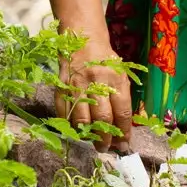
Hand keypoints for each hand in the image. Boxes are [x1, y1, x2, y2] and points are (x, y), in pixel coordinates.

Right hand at [56, 34, 132, 149]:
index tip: (123, 145)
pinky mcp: (62, 87)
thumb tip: (124, 129)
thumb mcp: (121, 75)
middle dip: (105, 139)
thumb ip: (123, 99)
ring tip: (91, 141)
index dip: (123, 132)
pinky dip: (70, 125)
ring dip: (87, 135)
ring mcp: (77, 85)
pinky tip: (76, 130)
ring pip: (82, 119)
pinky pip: (64, 112)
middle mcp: (97, 83)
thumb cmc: (106, 60)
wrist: (83, 38)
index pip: (122, 112)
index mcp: (116, 79)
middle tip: (105, 148)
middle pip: (102, 118)